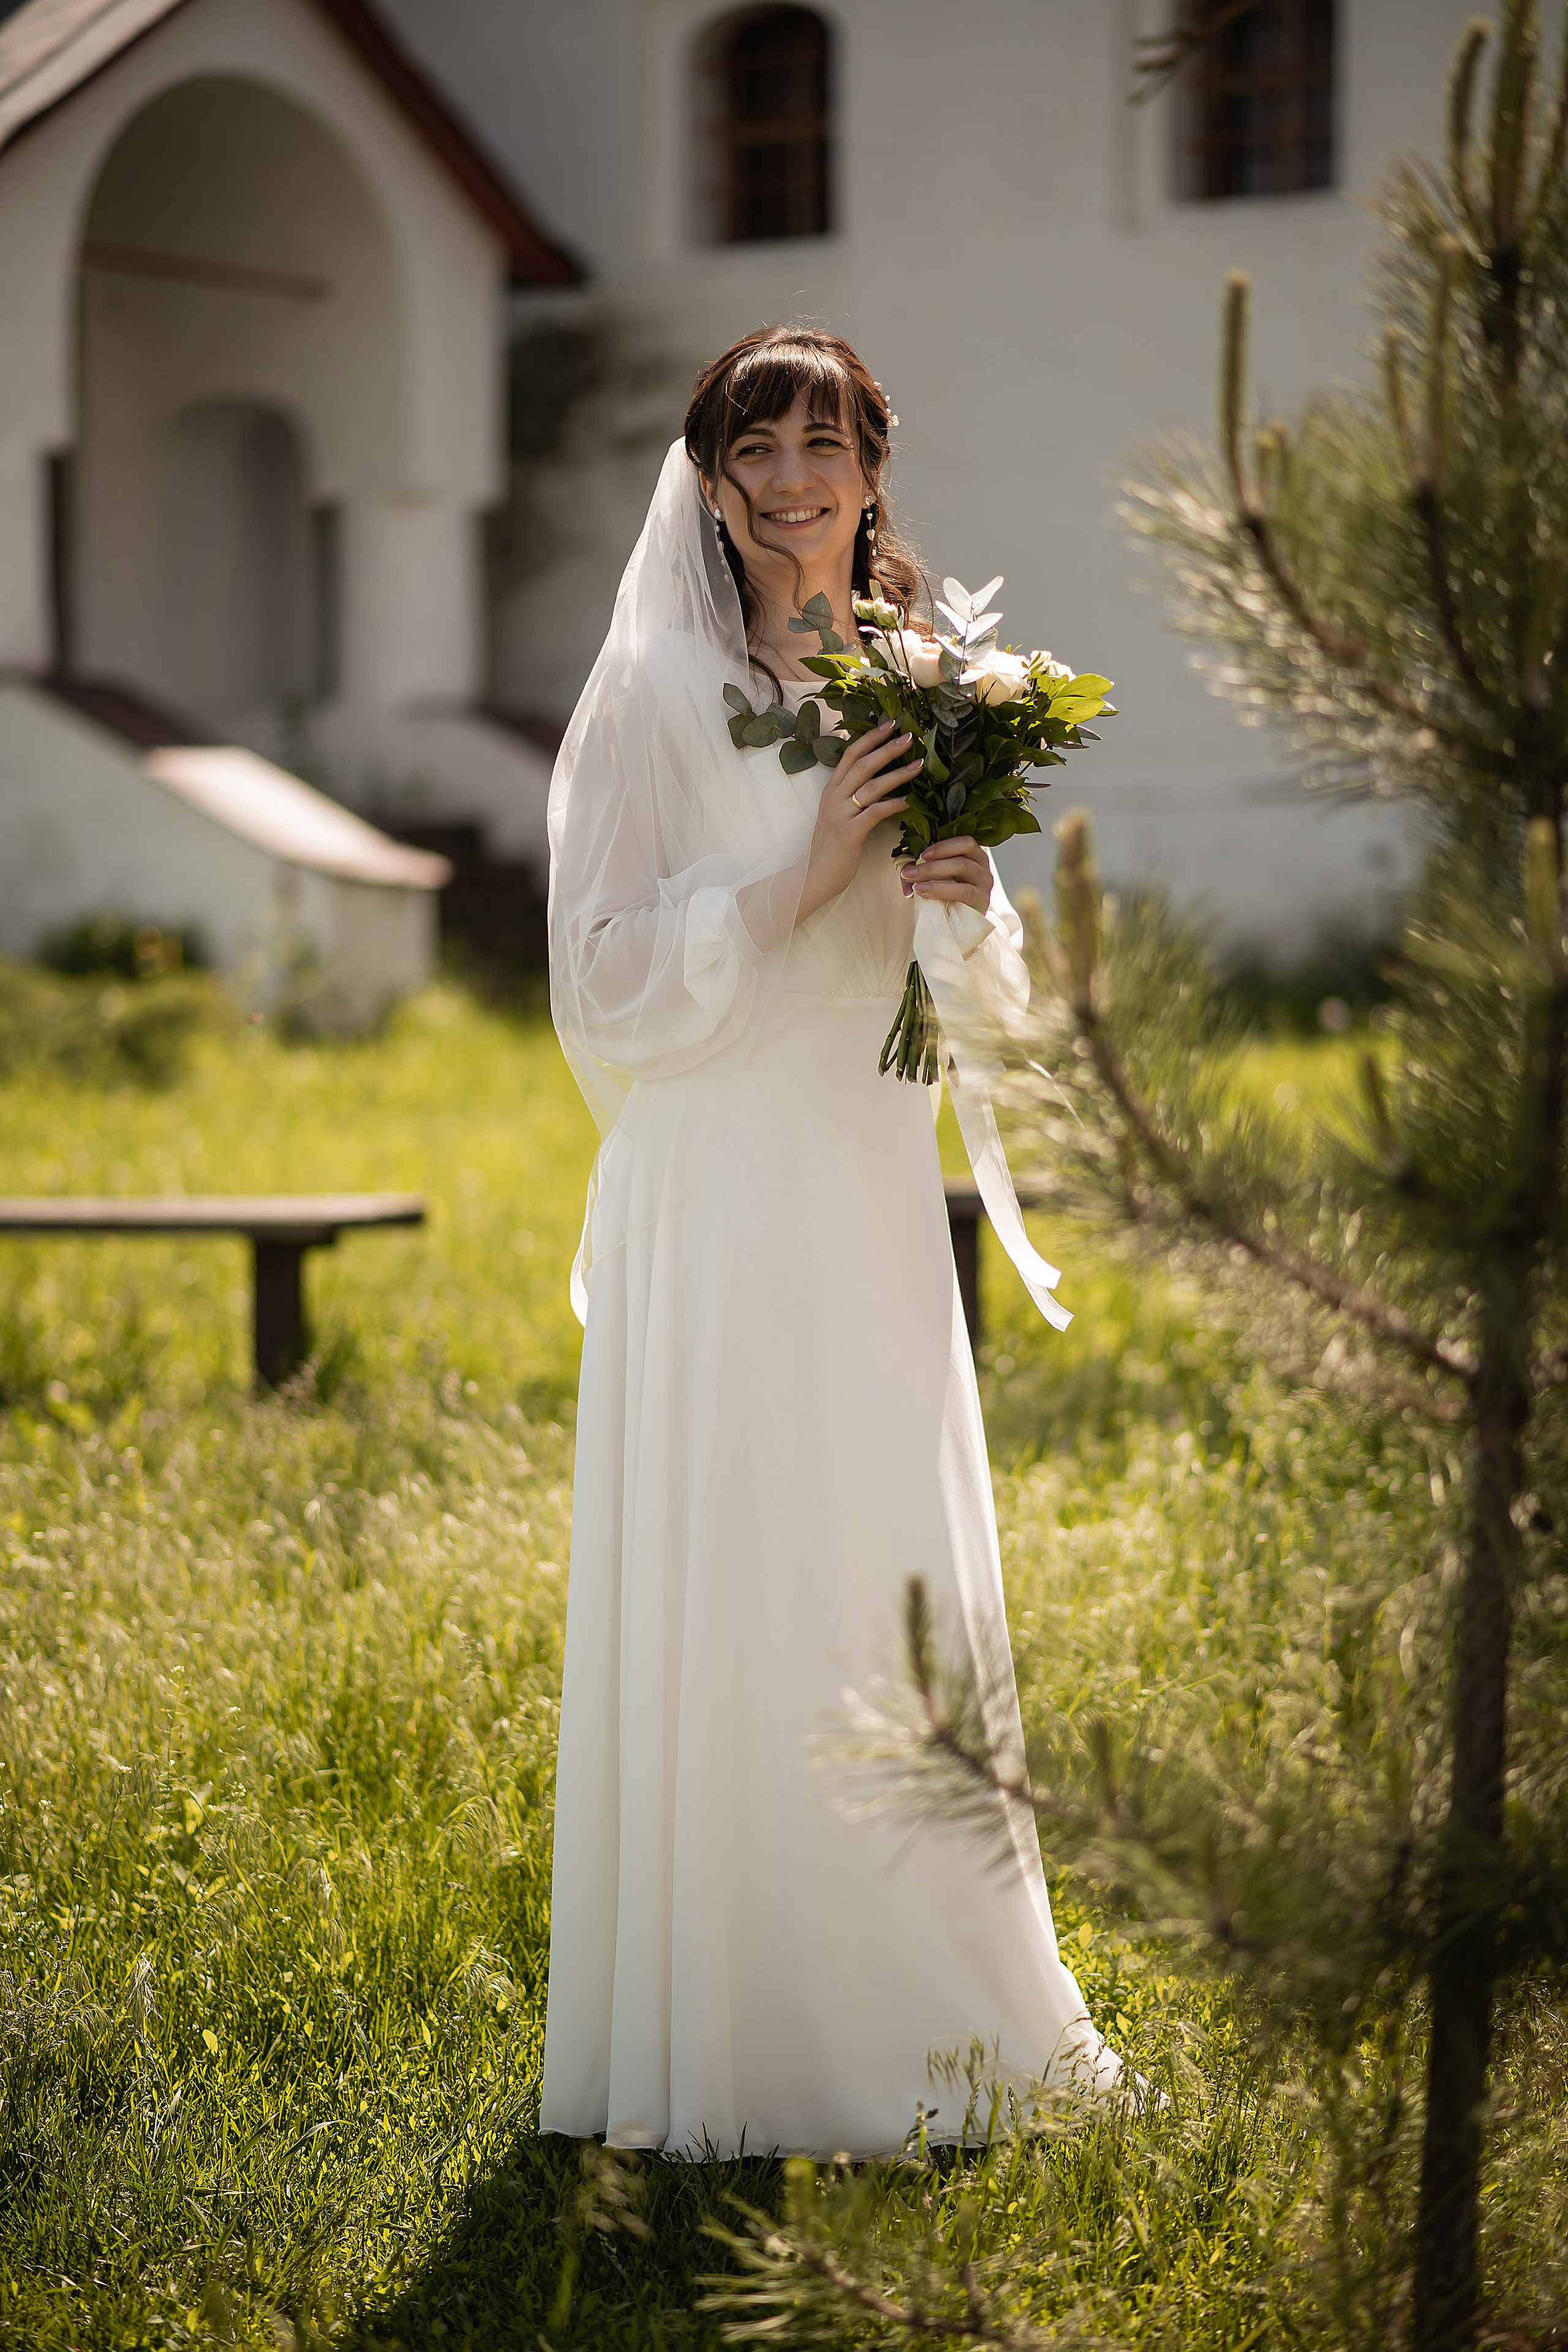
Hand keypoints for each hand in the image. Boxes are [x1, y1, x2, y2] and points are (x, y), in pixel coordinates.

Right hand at [795, 722, 921, 925]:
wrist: (814, 876)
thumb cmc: (832, 848)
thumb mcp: (838, 815)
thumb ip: (853, 796)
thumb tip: (879, 780)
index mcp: (831, 790)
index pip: (850, 754)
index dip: (870, 737)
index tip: (890, 724)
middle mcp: (833, 797)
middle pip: (863, 764)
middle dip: (887, 748)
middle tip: (909, 736)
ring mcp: (840, 815)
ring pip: (872, 786)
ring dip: (897, 773)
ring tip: (919, 765)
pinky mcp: (849, 833)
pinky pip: (875, 813)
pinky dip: (894, 804)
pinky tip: (910, 800)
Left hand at [901, 837, 992, 914]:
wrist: (959, 924)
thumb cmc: (946, 895)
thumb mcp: (934, 876)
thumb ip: (920, 868)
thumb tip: (905, 870)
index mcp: (973, 855)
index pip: (965, 841)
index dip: (943, 846)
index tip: (922, 855)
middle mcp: (982, 867)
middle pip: (962, 854)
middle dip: (932, 864)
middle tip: (911, 872)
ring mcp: (984, 884)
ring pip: (962, 868)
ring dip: (934, 873)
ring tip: (915, 883)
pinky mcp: (981, 900)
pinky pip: (963, 891)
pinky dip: (940, 889)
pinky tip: (923, 891)